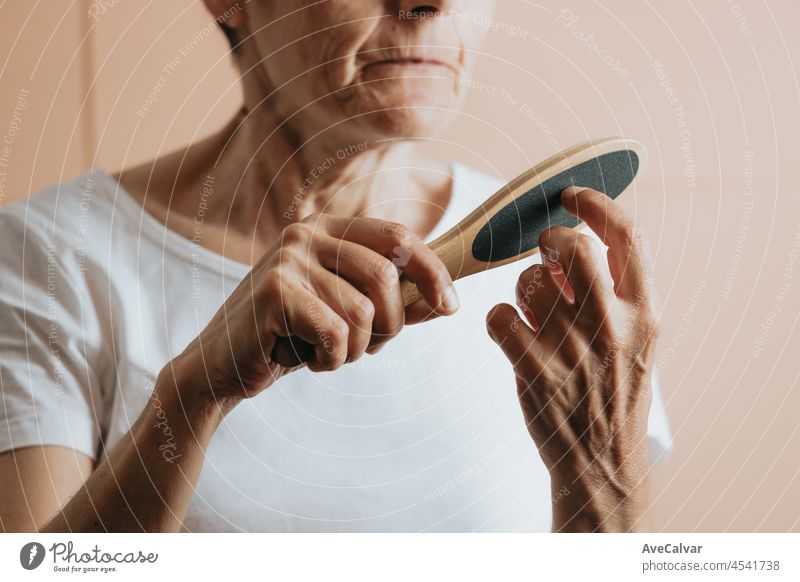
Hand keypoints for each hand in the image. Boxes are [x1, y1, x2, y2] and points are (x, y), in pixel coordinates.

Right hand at [170, 214, 458, 404]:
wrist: (221, 368)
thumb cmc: (291, 338)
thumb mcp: (349, 317)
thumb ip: (394, 306)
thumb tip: (446, 302)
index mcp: (328, 230)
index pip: (398, 238)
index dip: (432, 271)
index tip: (451, 306)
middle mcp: (306, 234)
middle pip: (386, 277)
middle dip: (388, 325)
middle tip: (360, 346)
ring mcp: (287, 260)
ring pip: (363, 312)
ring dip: (353, 349)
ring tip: (323, 351)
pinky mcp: (273, 292)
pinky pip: (336, 334)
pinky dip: (330, 359)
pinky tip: (305, 358)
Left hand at [486, 186, 659, 531]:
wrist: (602, 461)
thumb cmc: (614, 391)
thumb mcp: (638, 341)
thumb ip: (613, 293)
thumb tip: (566, 246)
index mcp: (647, 314)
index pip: (628, 235)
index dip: (597, 204)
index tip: (574, 196)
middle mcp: (613, 327)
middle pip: (572, 248)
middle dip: (550, 241)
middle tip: (546, 255)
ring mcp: (572, 349)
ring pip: (528, 280)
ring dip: (523, 289)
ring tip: (534, 315)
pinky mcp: (533, 370)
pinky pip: (497, 315)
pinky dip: (497, 319)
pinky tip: (512, 336)